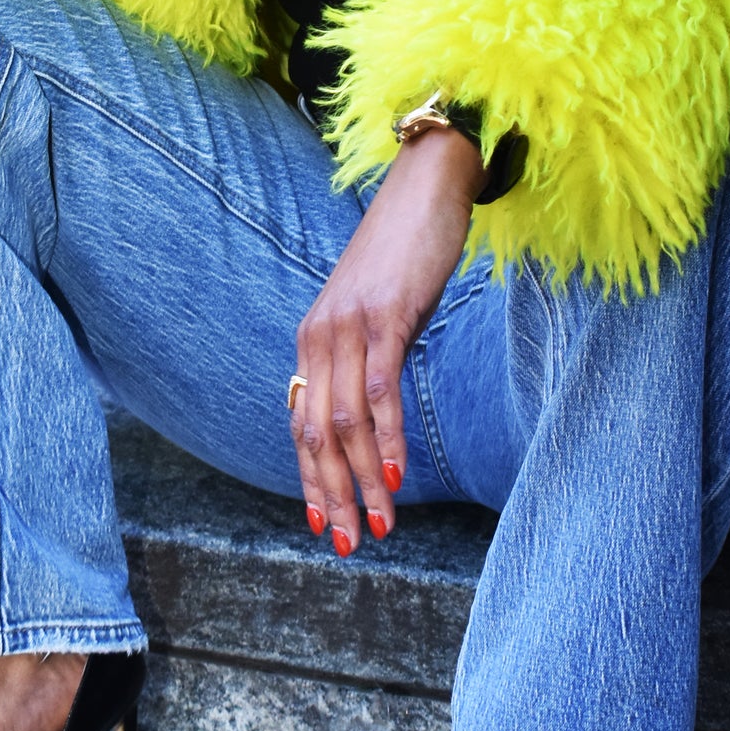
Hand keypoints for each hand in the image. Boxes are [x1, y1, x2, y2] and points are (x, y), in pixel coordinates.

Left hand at [291, 126, 480, 558]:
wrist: (426, 186)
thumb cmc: (407, 252)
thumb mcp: (379, 311)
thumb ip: (369, 357)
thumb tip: (375, 409)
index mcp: (314, 340)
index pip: (302, 424)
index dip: (310, 479)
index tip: (323, 524)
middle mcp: (320, 336)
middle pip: (316, 434)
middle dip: (330, 495)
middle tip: (346, 544)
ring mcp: (349, 326)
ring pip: (345, 422)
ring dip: (360, 482)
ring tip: (378, 527)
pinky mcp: (385, 316)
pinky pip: (380, 389)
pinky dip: (385, 438)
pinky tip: (394, 475)